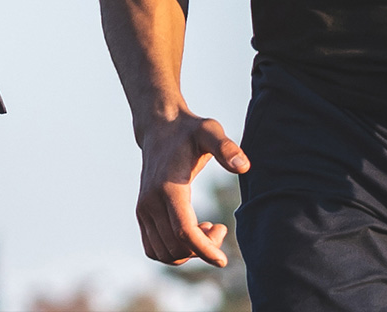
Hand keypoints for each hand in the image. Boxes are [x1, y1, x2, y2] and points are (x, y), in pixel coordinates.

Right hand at [136, 113, 248, 266]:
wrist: (159, 126)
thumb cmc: (189, 130)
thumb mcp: (210, 131)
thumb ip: (226, 147)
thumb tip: (244, 167)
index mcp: (168, 187)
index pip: (184, 232)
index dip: (205, 250)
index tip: (224, 260)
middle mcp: (150, 201)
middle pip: (177, 247)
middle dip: (203, 248)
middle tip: (220, 228)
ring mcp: (143, 209)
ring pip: (165, 253)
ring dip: (189, 252)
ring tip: (207, 229)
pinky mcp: (141, 212)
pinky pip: (154, 249)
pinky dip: (173, 251)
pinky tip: (190, 231)